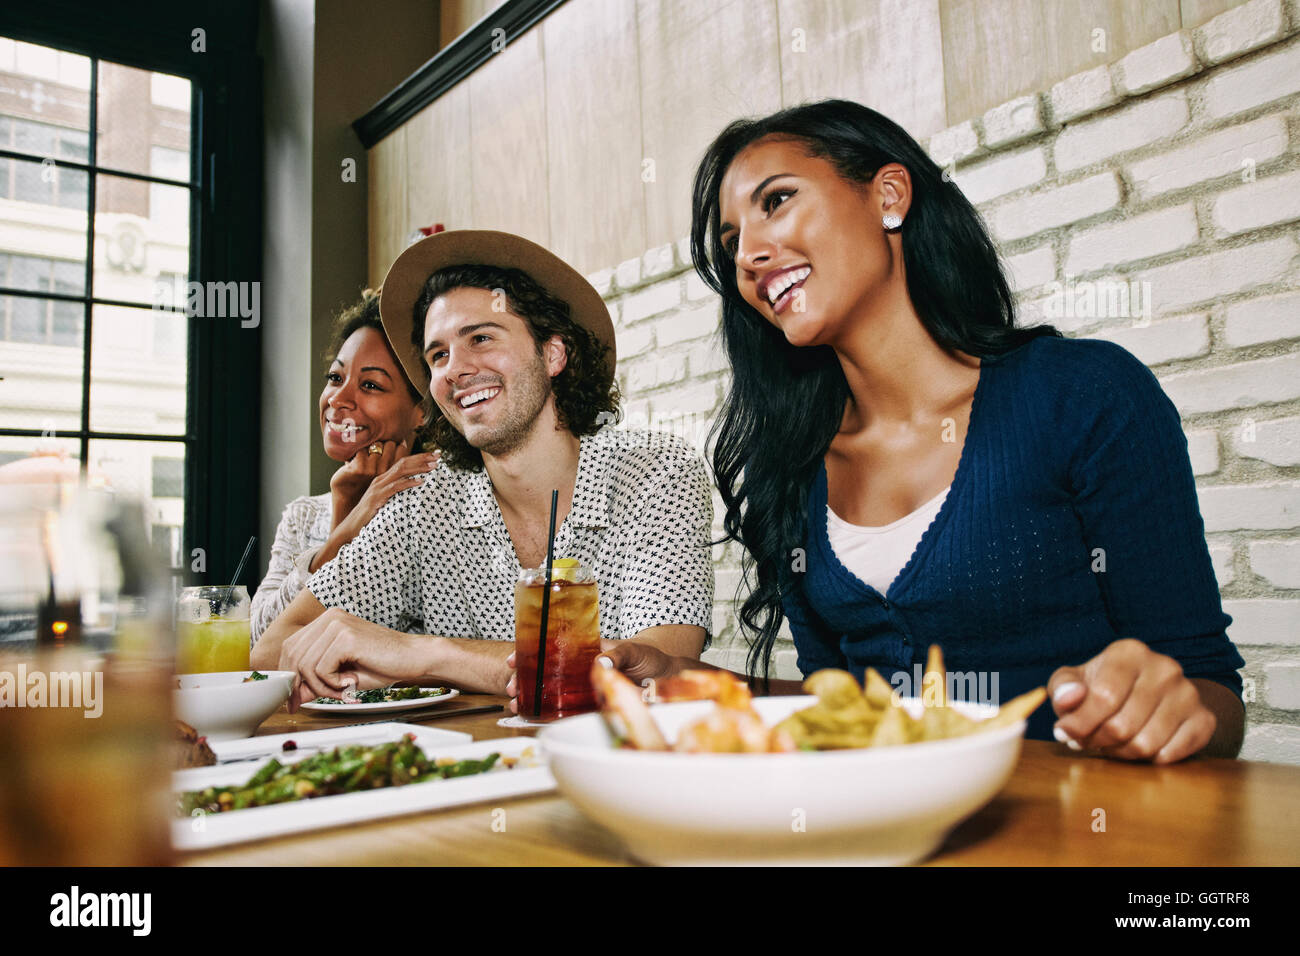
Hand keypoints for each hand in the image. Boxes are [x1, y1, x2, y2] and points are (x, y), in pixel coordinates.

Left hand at [278, 607, 435, 710]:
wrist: (414, 658)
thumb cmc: (383, 665)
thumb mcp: (342, 675)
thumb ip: (316, 681)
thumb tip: (293, 695)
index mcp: (327, 622)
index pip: (291, 648)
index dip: (288, 675)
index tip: (293, 699)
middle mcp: (329, 618)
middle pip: (293, 655)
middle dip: (300, 684)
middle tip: (312, 701)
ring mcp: (337, 625)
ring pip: (305, 664)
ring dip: (320, 687)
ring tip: (342, 691)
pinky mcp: (345, 637)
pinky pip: (321, 669)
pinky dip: (332, 684)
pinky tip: (350, 682)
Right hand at [330, 441, 436, 520]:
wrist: (353, 526)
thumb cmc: (371, 515)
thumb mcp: (386, 501)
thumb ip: (396, 493)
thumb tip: (414, 489)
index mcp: (384, 479)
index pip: (403, 462)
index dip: (419, 457)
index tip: (435, 455)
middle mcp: (381, 479)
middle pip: (404, 463)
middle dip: (422, 458)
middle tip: (438, 456)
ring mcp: (378, 487)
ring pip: (401, 472)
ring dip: (418, 468)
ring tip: (433, 466)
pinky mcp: (378, 497)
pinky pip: (395, 487)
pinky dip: (408, 483)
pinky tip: (420, 482)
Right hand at [504, 641, 683, 714]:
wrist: (667, 679)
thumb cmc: (650, 659)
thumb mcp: (634, 650)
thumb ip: (618, 654)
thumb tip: (601, 661)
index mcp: (586, 650)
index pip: (552, 647)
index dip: (530, 651)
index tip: (513, 658)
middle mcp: (580, 669)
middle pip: (544, 672)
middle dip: (523, 679)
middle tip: (510, 686)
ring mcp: (584, 688)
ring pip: (551, 692)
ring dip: (530, 698)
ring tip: (516, 704)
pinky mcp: (592, 707)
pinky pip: (567, 710)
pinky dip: (549, 715)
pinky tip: (533, 718)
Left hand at [1049, 638, 1216, 763]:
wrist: (1150, 693)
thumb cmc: (1103, 686)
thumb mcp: (1074, 680)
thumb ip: (1063, 687)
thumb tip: (1069, 698)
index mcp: (1130, 653)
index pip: (1103, 697)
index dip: (1079, 722)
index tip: (1065, 732)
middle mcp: (1164, 668)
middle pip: (1122, 725)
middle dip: (1097, 740)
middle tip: (1087, 741)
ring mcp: (1188, 693)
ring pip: (1145, 744)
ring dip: (1119, 753)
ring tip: (1109, 743)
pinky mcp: (1204, 719)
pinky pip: (1171, 755)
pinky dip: (1147, 759)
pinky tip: (1136, 747)